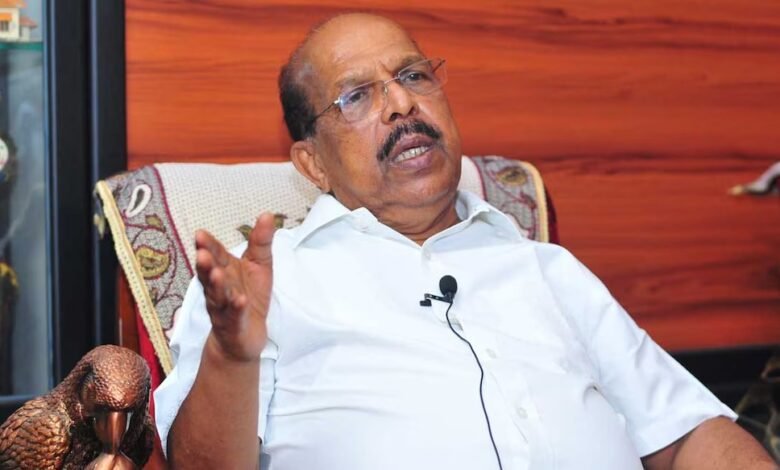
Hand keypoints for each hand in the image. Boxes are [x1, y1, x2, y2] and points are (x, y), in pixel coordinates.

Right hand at [194, 213, 275, 362]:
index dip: (208, 246)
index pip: (215, 256)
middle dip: (206, 265)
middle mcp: (219, 288)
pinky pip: (234, 316)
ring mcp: (224, 308)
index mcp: (225, 271)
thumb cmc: (249, 297)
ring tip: (217, 273)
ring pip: (218, 296)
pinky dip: (236, 309)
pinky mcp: (234, 326)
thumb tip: (267, 214)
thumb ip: (260, 242)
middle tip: (202, 253)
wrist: (243, 337)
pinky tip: (239, 300)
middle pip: (210, 275)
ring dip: (217, 286)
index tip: (201, 234)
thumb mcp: (259, 266)